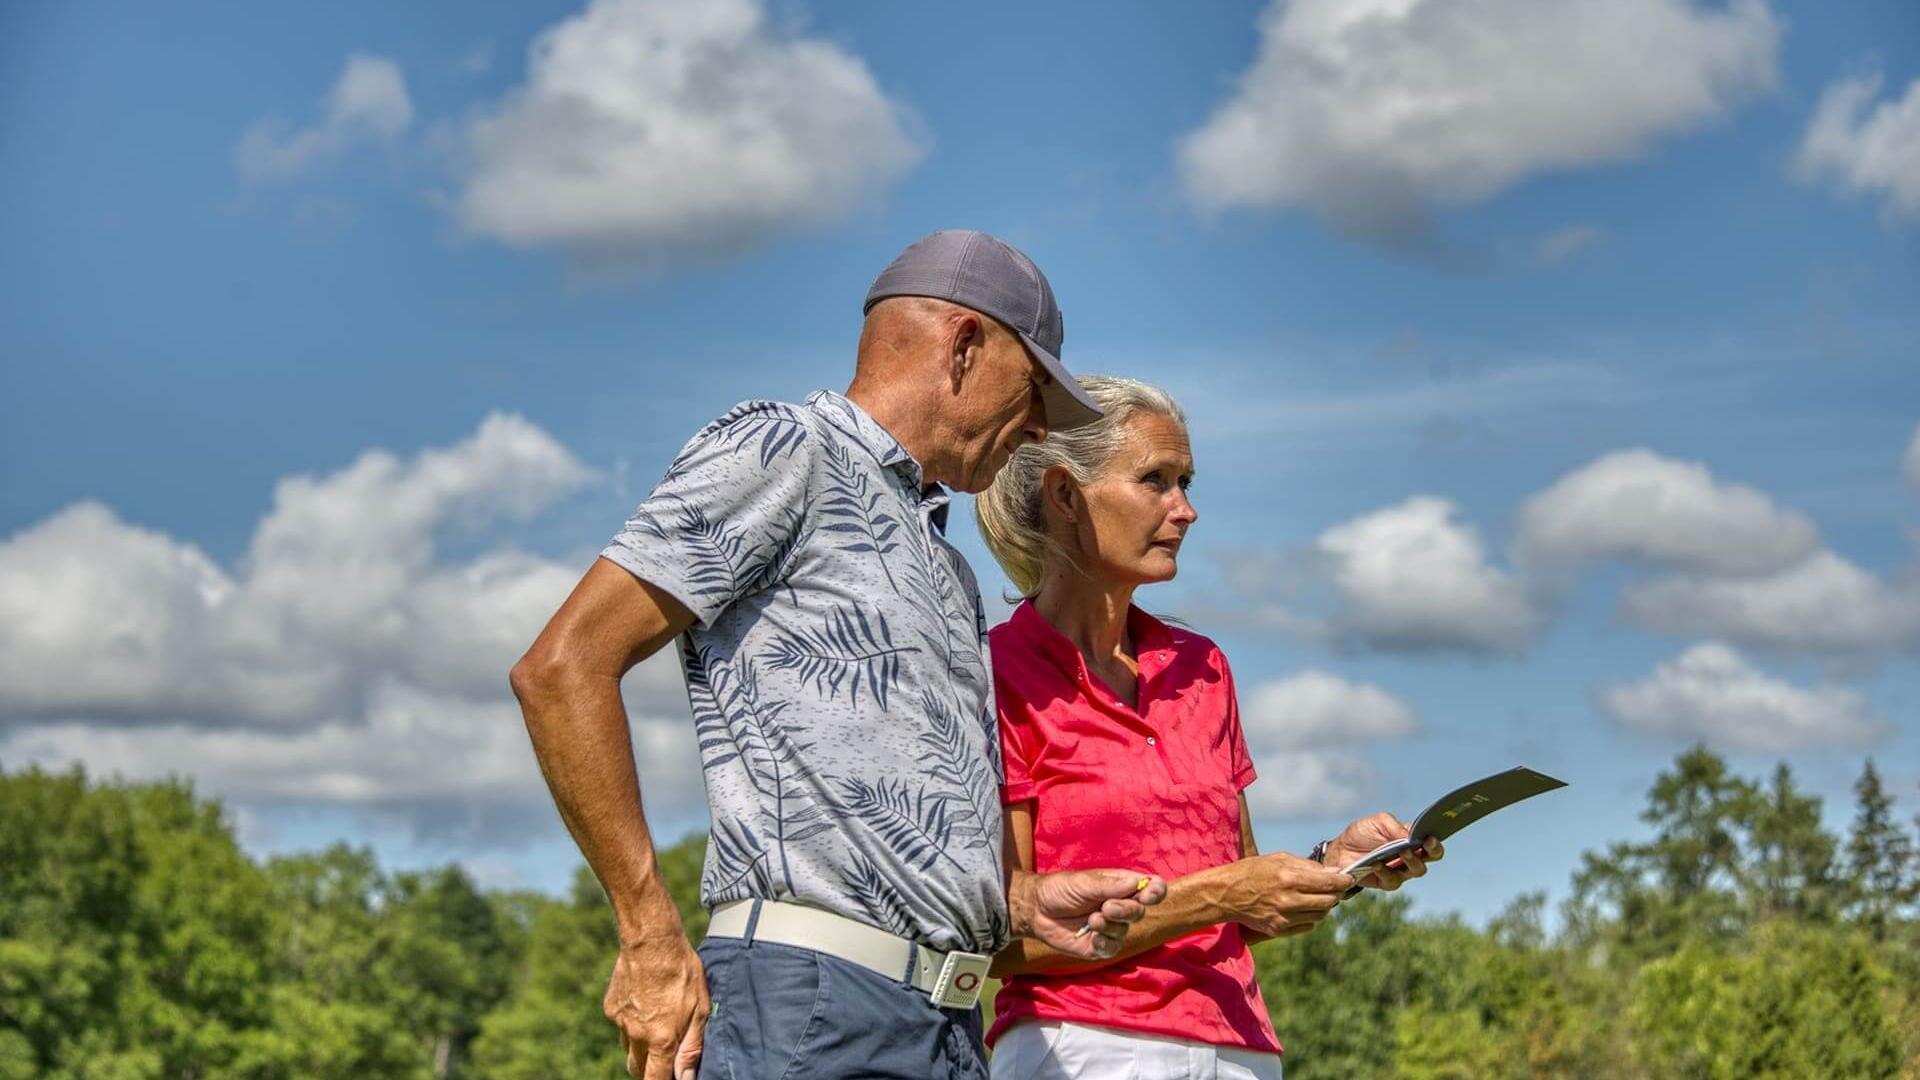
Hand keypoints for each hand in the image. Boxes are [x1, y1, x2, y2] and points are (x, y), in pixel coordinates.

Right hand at [604, 930, 709, 1079]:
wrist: (652, 941)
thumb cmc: (683, 972)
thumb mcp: (700, 1008)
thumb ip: (692, 1046)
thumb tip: (686, 1077)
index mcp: (660, 1039)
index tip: (668, 1078)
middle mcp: (637, 1035)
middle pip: (638, 1069)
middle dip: (650, 1069)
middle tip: (666, 1054)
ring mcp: (621, 1021)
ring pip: (629, 1048)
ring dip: (641, 1045)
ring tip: (658, 1021)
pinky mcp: (611, 1008)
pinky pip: (621, 1025)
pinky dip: (632, 1022)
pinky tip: (645, 1002)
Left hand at [1011, 868, 1167, 958]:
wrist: (1036, 909)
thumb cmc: (1060, 889)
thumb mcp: (1084, 883)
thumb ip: (1110, 886)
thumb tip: (1137, 883)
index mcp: (1120, 886)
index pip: (1149, 888)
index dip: (1155, 891)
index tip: (1150, 894)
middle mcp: (1119, 906)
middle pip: (1139, 911)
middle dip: (1125, 910)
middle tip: (1105, 907)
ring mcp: (1110, 927)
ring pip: (1124, 930)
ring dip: (1109, 926)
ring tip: (1090, 920)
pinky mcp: (1100, 945)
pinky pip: (1112, 948)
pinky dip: (1104, 943)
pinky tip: (1092, 938)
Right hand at [1219, 852, 1354, 937]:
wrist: (1226, 893)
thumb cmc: (1253, 871)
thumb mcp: (1279, 859)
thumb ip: (1308, 866)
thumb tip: (1335, 872)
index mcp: (1289, 878)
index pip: (1329, 882)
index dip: (1344, 881)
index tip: (1349, 879)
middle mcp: (1289, 900)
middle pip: (1329, 901)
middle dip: (1336, 894)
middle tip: (1335, 888)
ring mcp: (1284, 918)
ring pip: (1320, 915)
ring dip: (1323, 906)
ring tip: (1316, 896)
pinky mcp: (1279, 930)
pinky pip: (1307, 926)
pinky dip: (1310, 917)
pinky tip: (1301, 907)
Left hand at [1323, 812, 1445, 891]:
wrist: (1339, 850)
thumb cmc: (1361, 833)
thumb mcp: (1378, 821)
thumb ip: (1395, 827)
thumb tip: (1410, 838)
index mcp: (1411, 839)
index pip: (1431, 843)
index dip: (1436, 841)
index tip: (1431, 837)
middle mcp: (1409, 856)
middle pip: (1430, 858)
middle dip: (1430, 852)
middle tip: (1422, 845)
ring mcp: (1399, 871)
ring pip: (1416, 871)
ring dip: (1411, 861)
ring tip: (1402, 852)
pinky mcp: (1386, 882)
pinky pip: (1392, 880)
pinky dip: (1386, 871)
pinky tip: (1377, 864)